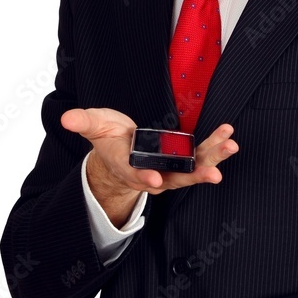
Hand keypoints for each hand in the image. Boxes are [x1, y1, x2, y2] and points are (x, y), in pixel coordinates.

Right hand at [61, 107, 238, 225]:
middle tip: (212, 174)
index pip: (135, 175)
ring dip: (213, 160)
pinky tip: (229, 138)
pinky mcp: (182, 160)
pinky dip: (215, 149)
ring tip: (230, 147)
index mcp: (127, 167)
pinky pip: (201, 157)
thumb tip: (67, 118)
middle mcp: (152, 173)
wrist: (121, 152)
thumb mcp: (94, 126)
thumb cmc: (109, 139)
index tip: (155, 180)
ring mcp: (169, 169)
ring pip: (193, 169)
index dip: (144, 178)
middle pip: (175, 178)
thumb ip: (83, 121)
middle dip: (194, 175)